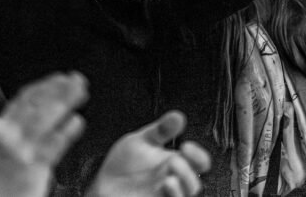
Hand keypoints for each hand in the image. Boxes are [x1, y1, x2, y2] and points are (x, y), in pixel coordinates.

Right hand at [0, 72, 87, 196]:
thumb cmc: (1, 177)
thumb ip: (15, 123)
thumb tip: (39, 99)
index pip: (24, 98)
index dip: (45, 84)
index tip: (61, 77)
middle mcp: (7, 136)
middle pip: (37, 104)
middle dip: (59, 89)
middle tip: (77, 80)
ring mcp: (20, 150)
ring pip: (45, 119)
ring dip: (66, 102)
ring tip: (82, 94)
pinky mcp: (32, 167)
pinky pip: (53, 145)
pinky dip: (67, 131)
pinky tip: (78, 121)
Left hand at [87, 111, 210, 196]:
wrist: (106, 183)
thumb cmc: (125, 164)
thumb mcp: (142, 141)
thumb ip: (161, 130)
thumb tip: (177, 116)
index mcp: (173, 162)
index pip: (198, 162)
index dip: (198, 155)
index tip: (186, 146)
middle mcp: (172, 179)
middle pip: (194, 182)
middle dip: (188, 172)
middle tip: (173, 161)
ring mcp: (164, 194)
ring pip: (186, 195)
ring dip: (181, 187)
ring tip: (168, 178)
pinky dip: (173, 195)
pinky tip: (164, 186)